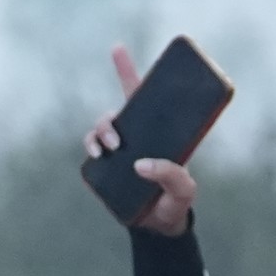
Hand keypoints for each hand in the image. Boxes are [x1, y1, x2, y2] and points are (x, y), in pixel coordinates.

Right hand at [82, 45, 198, 236]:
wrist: (156, 227)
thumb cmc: (175, 203)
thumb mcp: (184, 190)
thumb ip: (172, 175)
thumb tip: (141, 164)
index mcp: (161, 132)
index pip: (145, 96)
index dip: (129, 71)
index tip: (116, 48)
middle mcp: (138, 135)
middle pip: (119, 109)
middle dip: (111, 117)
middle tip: (117, 139)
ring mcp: (119, 149)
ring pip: (102, 126)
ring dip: (102, 132)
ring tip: (111, 150)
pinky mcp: (104, 165)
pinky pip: (90, 147)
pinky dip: (91, 147)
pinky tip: (97, 155)